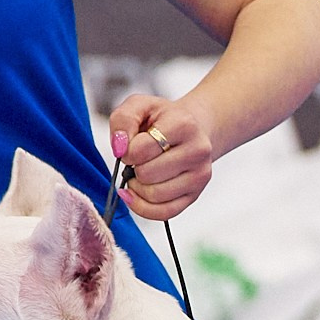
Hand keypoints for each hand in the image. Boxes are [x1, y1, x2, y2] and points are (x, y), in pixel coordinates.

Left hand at [109, 90, 214, 219]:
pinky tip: (136, 194)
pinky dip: (143, 207)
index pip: (141, 149)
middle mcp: (197, 150)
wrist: (192, 129)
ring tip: (140, 174)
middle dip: (133, 169)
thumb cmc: (162, 119)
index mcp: (184, 124)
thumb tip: (119, 148)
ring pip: (154, 195)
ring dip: (137, 188)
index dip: (127, 151)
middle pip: (147, 174)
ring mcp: (199, 175)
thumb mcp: (139, 106)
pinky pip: (163, 213)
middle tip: (137, 161)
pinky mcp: (195, 195)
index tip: (131, 147)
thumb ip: (122, 120)